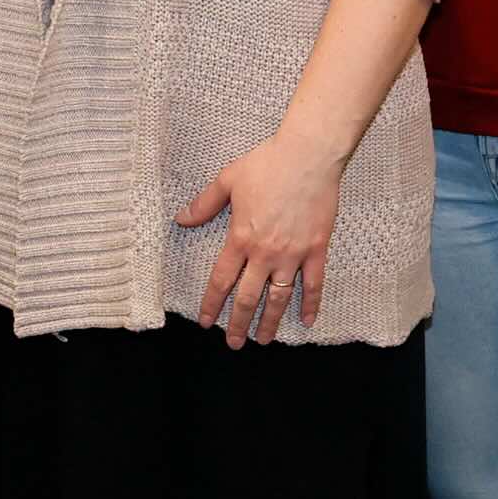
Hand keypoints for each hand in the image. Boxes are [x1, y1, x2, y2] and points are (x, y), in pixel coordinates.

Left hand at [177, 127, 342, 345]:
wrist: (308, 156)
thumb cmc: (268, 164)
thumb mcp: (228, 180)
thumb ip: (204, 204)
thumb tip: (181, 218)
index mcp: (241, 238)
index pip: (222, 280)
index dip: (212, 303)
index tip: (205, 321)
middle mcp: (265, 253)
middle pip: (248, 297)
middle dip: (238, 323)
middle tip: (234, 343)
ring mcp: (293, 254)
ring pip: (280, 297)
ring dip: (270, 322)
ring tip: (264, 340)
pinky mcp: (316, 249)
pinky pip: (313, 283)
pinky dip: (311, 304)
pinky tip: (308, 321)